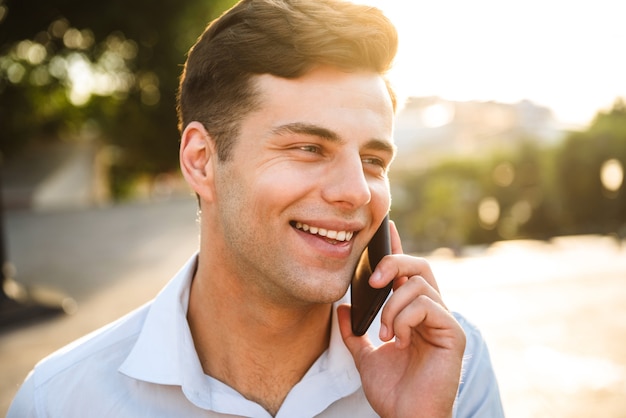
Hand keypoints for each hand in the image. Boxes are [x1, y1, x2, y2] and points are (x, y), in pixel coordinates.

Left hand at [337, 221, 465, 417]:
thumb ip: (354, 332)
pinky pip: (426, 305)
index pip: (408, 273)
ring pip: (419, 284)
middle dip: (393, 263)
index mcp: (414, 315)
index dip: (397, 249)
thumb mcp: (365, 356)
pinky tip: (398, 339)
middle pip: (419, 266)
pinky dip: (403, 318)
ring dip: (392, 305)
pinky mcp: (453, 334)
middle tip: (372, 280)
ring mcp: (444, 322)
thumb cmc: (393, 392)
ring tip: (384, 331)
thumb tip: (342, 307)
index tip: (386, 229)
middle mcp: (432, 313)